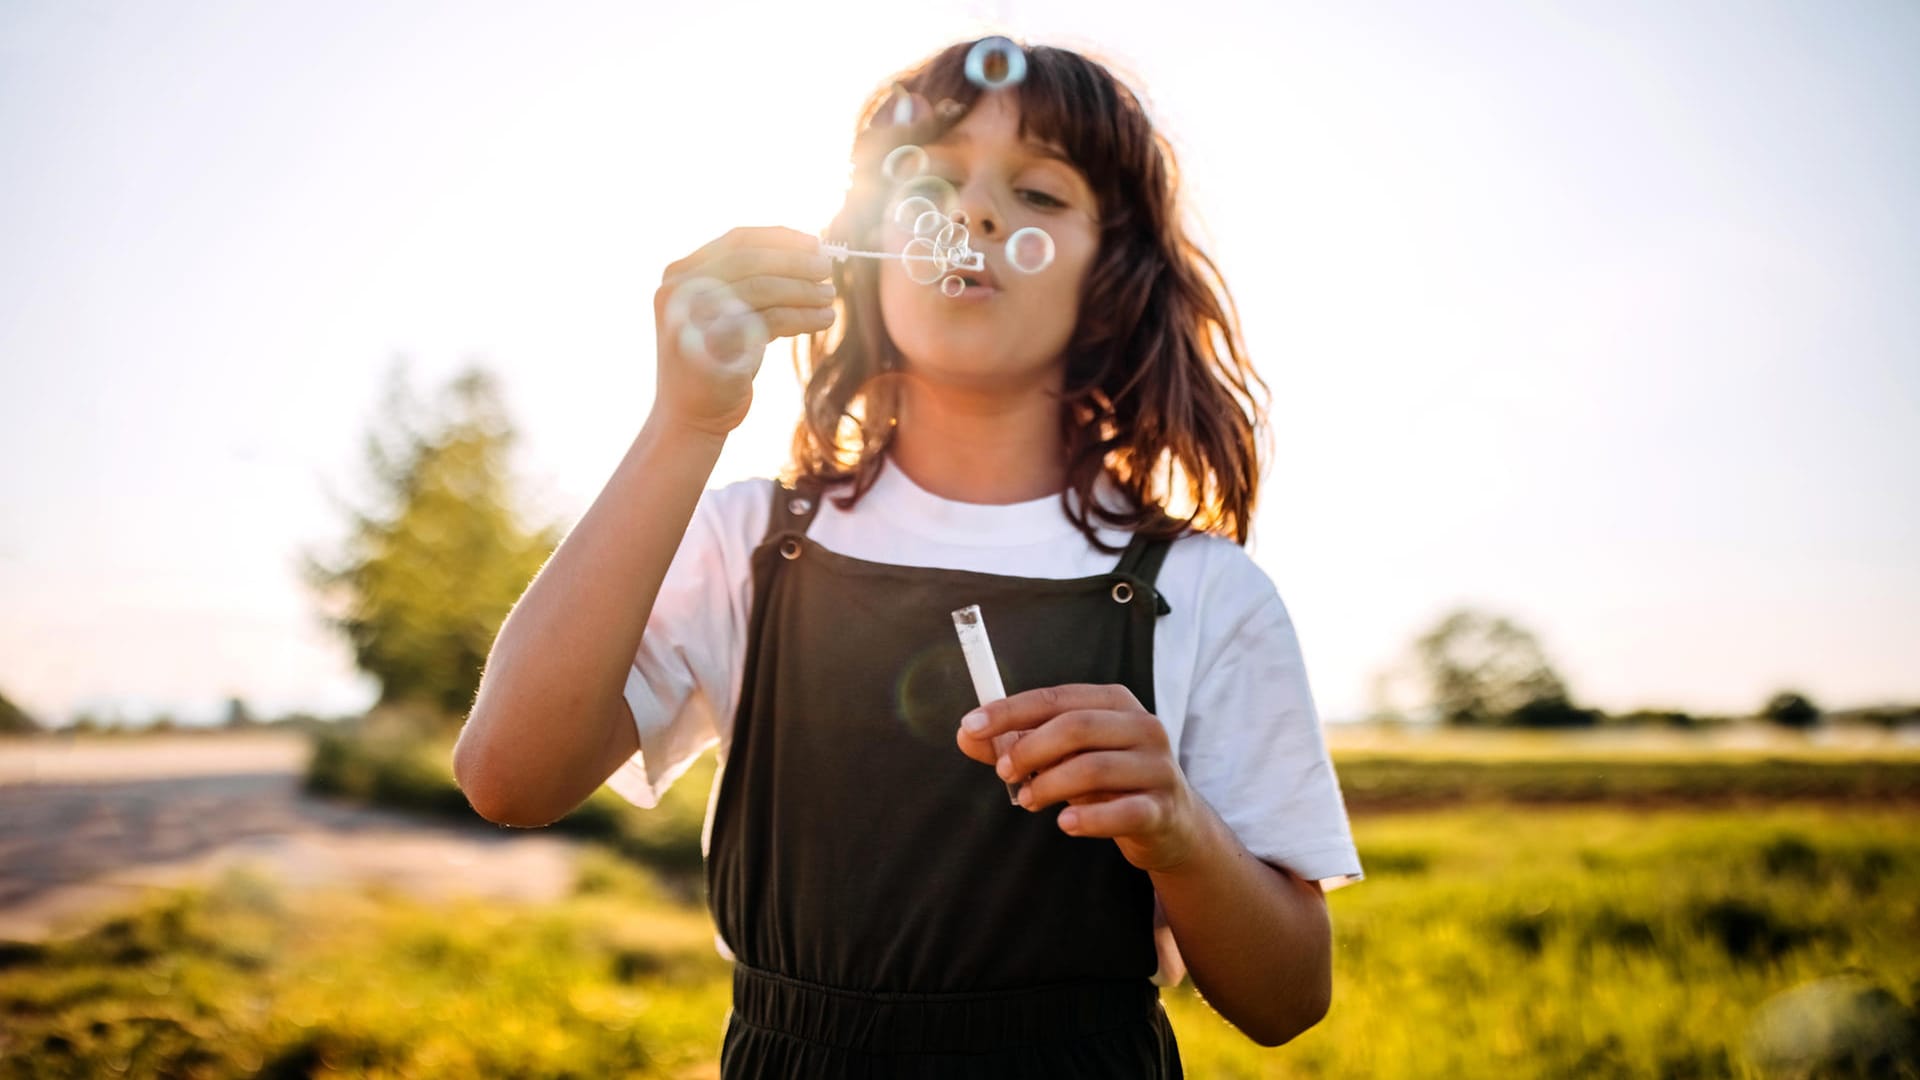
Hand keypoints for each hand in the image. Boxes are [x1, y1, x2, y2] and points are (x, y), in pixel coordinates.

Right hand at [652, 226, 836, 436]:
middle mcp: (681, 291)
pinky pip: (772, 320)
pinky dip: (804, 316)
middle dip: (796, 262)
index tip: (814, 242)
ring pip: (762, 288)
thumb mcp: (722, 312)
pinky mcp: (717, 347)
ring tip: (830, 296)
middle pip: (751, 261)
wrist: (689, 418)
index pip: (736, 241)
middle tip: (828, 268)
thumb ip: (747, 281)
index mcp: (679, 275)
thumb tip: (809, 252)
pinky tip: (824, 319)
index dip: (779, 238)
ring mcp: (695, 318)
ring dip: (804, 290)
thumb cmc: (714, 360)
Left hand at [955, 684, 1204, 872]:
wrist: (1171, 824)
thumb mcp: (1064, 757)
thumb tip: (966, 735)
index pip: (1056, 698)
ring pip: (1094, 768)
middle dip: (1029, 749)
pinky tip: (1066, 823)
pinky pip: (1123, 812)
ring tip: (1029, 800)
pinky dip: (1088, 819)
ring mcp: (1157, 767)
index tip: (972, 725)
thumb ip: (1017, 745)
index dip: (1010, 711)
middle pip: (1076, 727)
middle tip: (1004, 773)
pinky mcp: (1163, 808)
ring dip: (1049, 785)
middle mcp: (1142, 726)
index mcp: (1115, 702)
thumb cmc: (1108, 781)